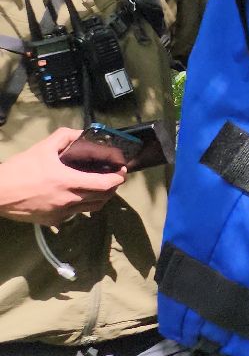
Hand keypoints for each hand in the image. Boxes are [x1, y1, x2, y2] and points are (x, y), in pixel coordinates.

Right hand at [0, 129, 127, 225]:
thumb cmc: (20, 170)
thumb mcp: (42, 148)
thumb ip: (64, 137)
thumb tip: (81, 133)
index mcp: (69, 182)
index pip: (105, 185)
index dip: (118, 178)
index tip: (121, 172)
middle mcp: (69, 201)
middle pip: (103, 198)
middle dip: (112, 188)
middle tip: (112, 178)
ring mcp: (61, 214)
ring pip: (91, 208)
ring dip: (100, 198)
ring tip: (98, 188)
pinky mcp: (52, 221)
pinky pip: (74, 215)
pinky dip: (81, 206)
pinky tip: (75, 197)